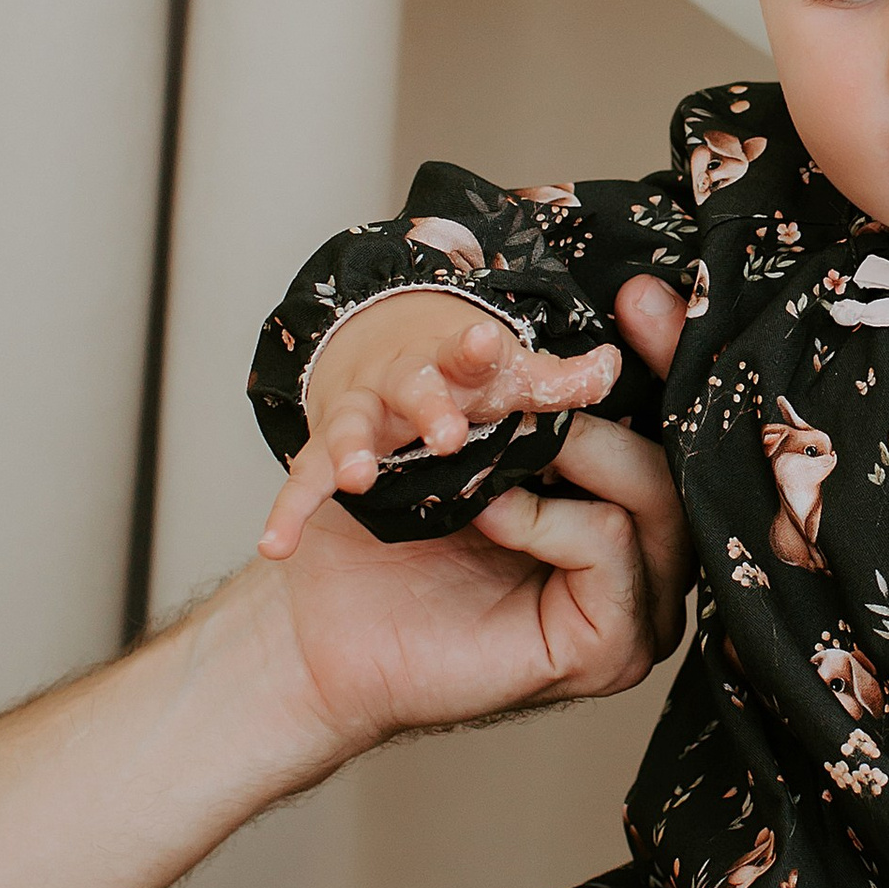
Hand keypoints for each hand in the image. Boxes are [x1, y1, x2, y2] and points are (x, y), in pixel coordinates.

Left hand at [250, 276, 696, 765]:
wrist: (321, 631)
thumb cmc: (389, 535)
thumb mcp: (468, 435)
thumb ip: (531, 395)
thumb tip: (598, 319)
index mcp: (625, 503)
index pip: (676, 425)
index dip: (669, 354)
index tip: (638, 298)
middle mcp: (648, 558)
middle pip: (677, 458)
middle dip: (612, 400)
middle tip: (537, 378)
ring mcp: (640, 610)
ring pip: (656, 498)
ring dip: (573, 455)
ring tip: (493, 449)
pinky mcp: (612, 650)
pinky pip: (611, 550)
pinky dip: (549, 521)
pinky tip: (489, 515)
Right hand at [261, 293, 622, 561]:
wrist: (373, 429)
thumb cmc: (463, 405)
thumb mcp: (509, 393)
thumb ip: (558, 388)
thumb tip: (612, 367)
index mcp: (463, 370)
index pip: (478, 354)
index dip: (484, 351)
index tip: (495, 343)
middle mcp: (409, 389)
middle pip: (418, 386)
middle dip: (429, 405)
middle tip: (448, 432)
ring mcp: (362, 423)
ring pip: (354, 428)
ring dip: (354, 449)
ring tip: (360, 475)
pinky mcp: (322, 462)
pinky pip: (301, 486)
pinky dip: (288, 512)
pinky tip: (276, 543)